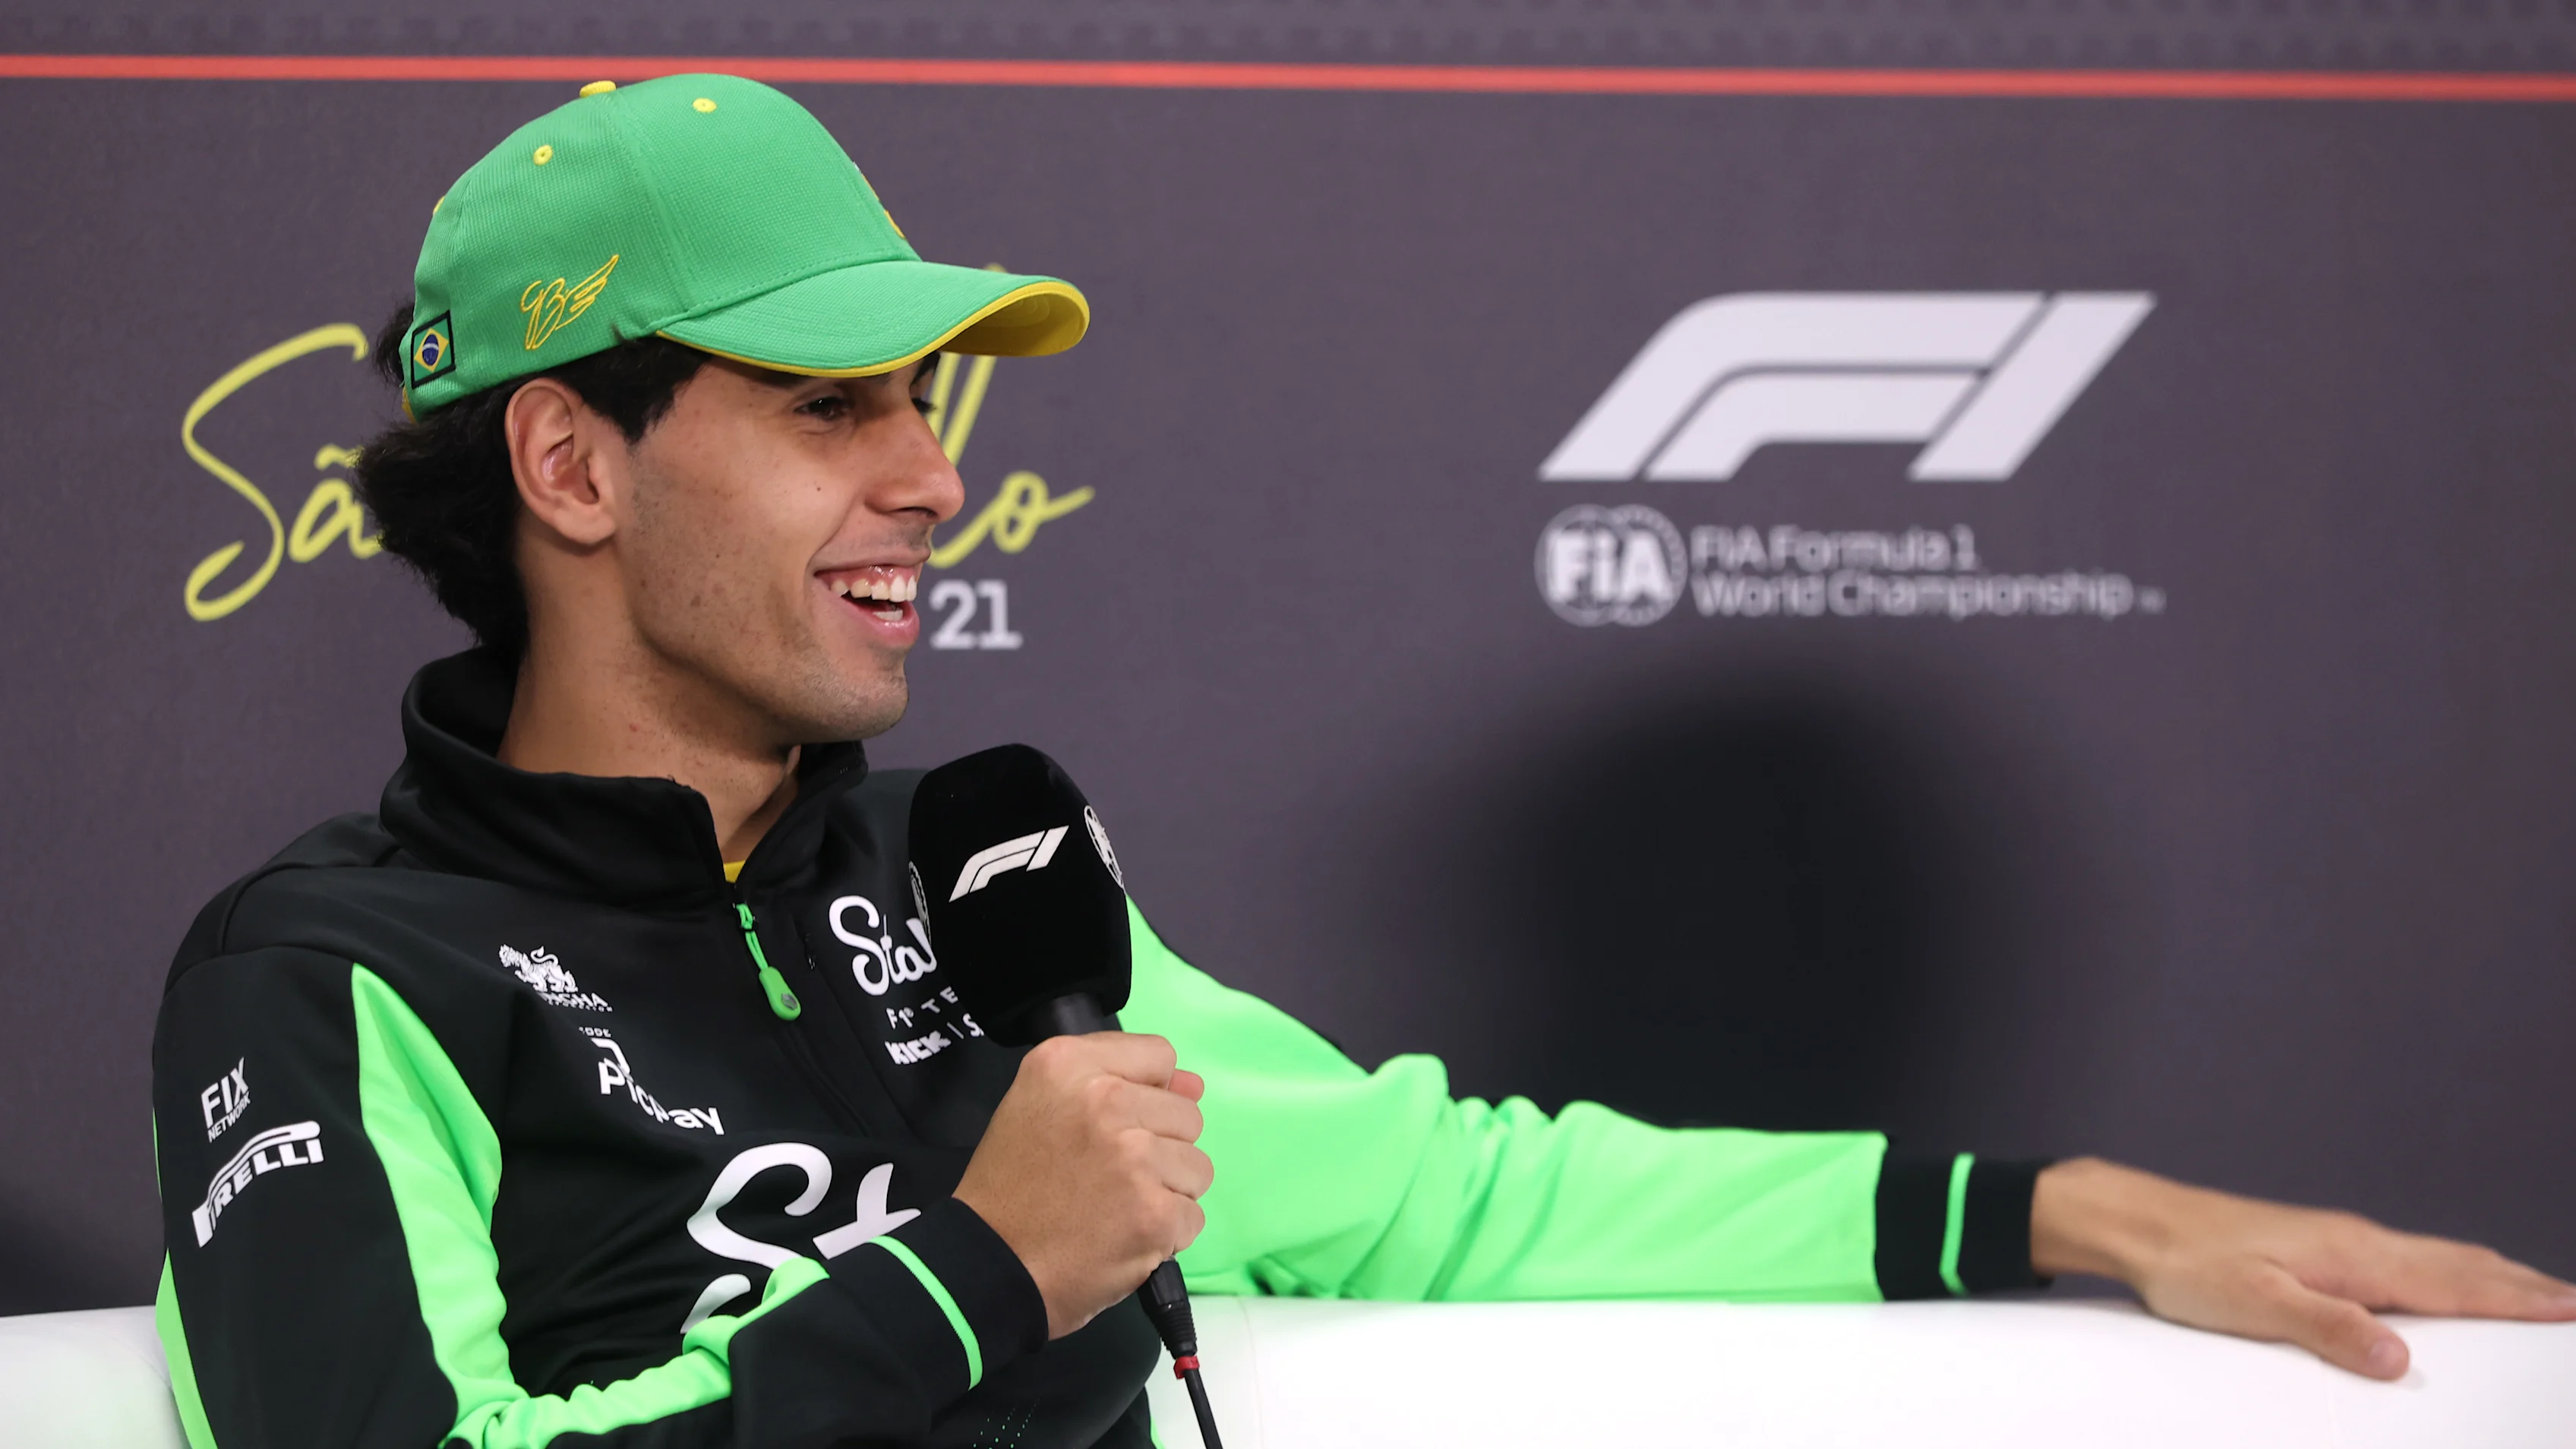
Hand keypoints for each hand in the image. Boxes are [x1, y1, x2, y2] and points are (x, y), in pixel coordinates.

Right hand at [953, 1032, 1212, 1338]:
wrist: (989, 1265)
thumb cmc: (1011, 1186)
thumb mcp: (1040, 1107)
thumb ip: (1117, 1081)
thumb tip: (1192, 1084)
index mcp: (1069, 1064)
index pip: (1159, 1056)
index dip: (1147, 1093)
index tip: (1118, 1124)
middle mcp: (1105, 1100)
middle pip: (1186, 1114)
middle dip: (1159, 1147)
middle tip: (1108, 1175)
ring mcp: (1135, 1158)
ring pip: (1197, 1166)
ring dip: (1166, 1192)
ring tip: (1116, 1207)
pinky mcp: (1155, 1214)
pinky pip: (1192, 1215)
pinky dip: (1166, 1234)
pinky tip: (1124, 1236)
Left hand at [2032, 1157, 2575, 1378]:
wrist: (2139, 1224)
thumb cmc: (2188, 1264)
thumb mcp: (2257, 1305)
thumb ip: (2329, 1329)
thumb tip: (2398, 1358)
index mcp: (2354, 1255)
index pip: (2455, 1282)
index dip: (2517, 1298)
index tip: (2571, 1306)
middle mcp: (2356, 1241)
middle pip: (2458, 1264)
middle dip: (2520, 1284)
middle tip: (2572, 1301)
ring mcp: (2338, 1241)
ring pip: (2433, 1258)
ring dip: (2488, 1274)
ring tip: (2531, 1288)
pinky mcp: (2316, 1248)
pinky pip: (2402, 1260)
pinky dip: (2444, 1270)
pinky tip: (2441, 1280)